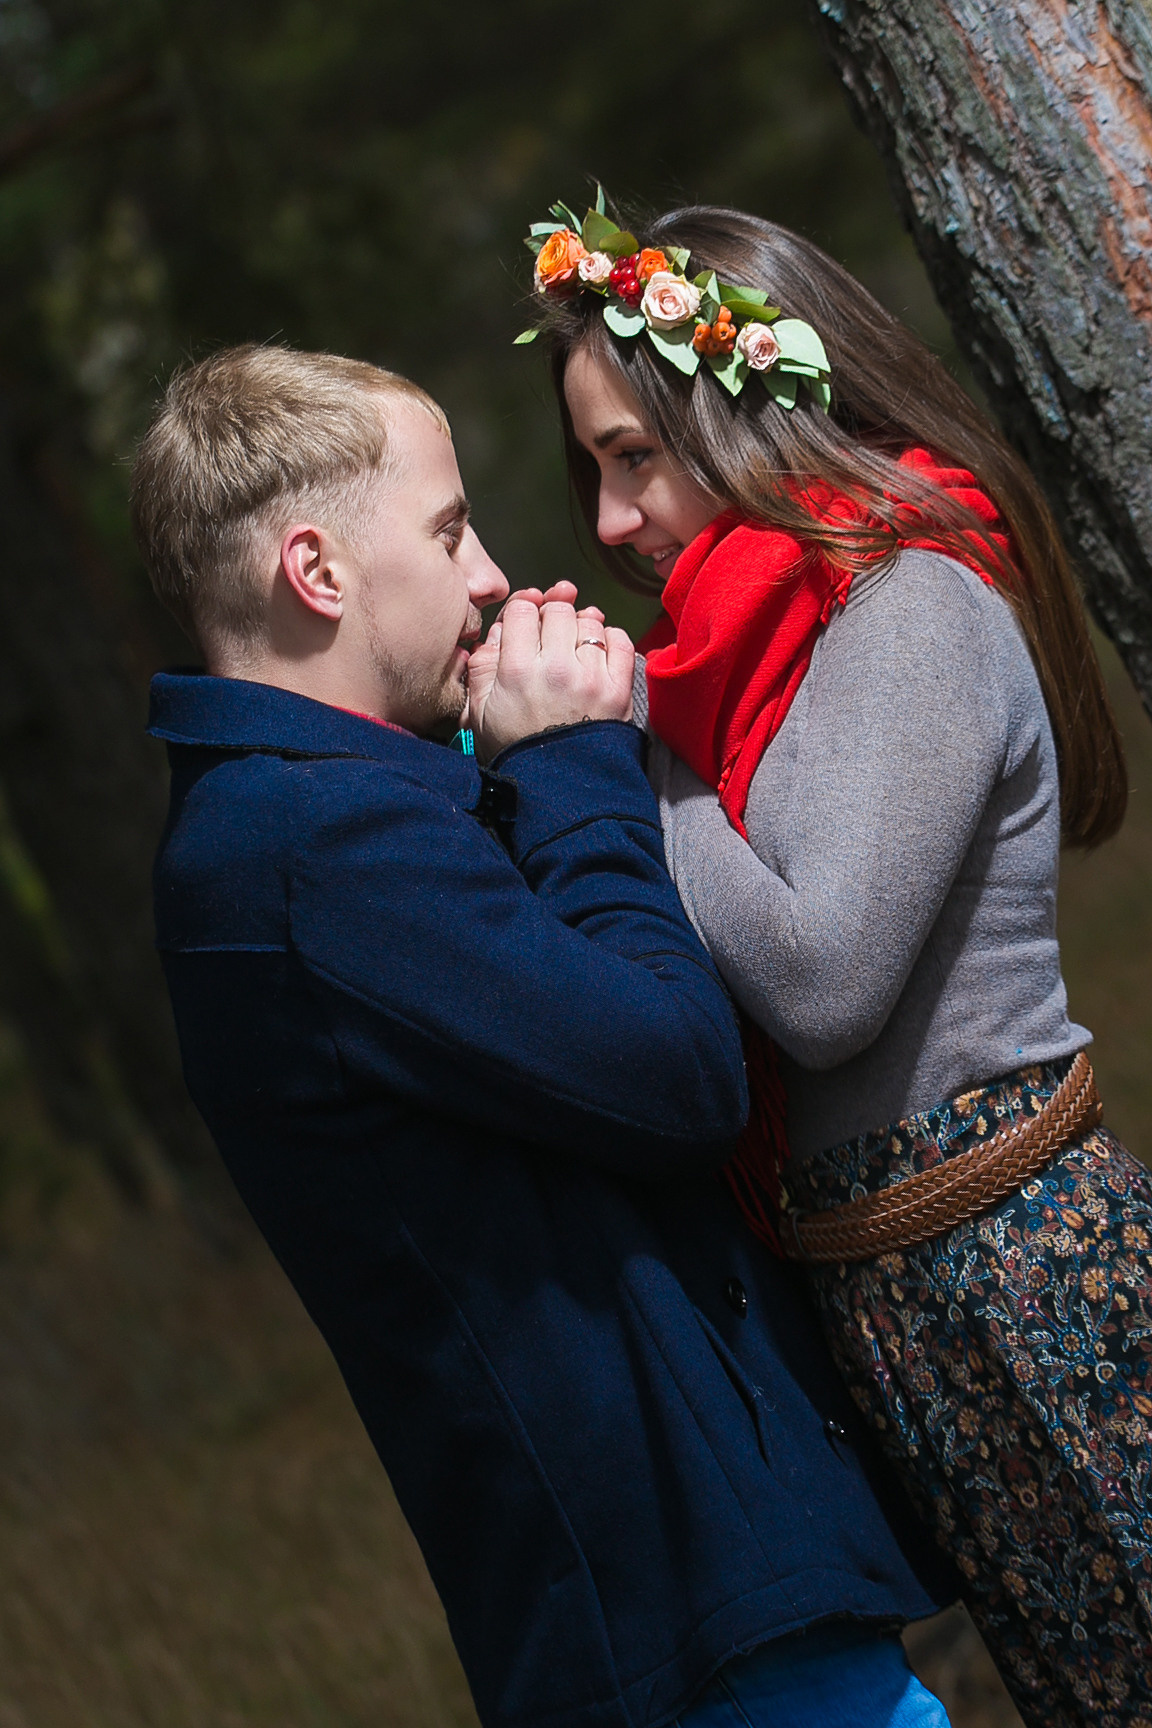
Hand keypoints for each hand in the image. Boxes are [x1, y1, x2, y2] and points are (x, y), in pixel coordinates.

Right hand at [467, 591, 633, 759]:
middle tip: (549, 639)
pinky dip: (610, 640)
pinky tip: (597, 654)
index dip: (522, 614)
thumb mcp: (480, 712)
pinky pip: (620, 641)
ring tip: (573, 649)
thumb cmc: (517, 750)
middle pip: (558, 611)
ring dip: (581, 629)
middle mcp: (556, 668)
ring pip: (589, 622)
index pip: (522, 611)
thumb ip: (482, 667)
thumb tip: (495, 633)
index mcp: (516, 671)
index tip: (526, 627)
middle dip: (552, 618)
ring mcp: (591, 677)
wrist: (558, 789)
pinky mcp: (618, 689)